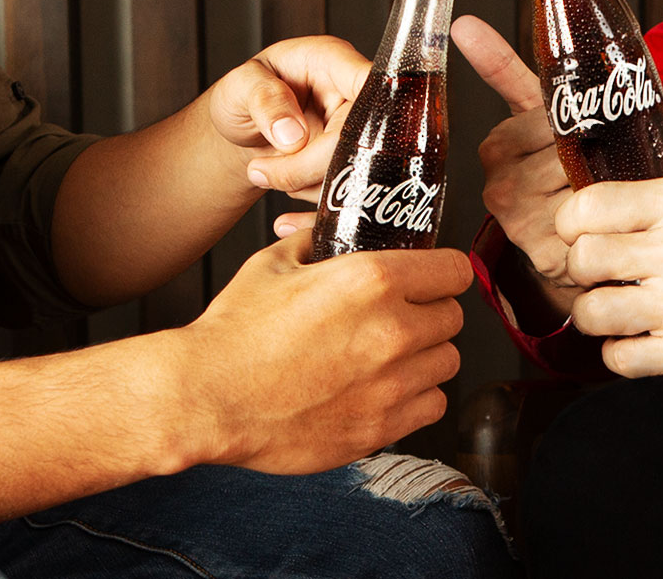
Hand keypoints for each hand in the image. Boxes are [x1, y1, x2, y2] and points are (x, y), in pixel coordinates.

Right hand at [176, 230, 469, 473]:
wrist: (209, 397)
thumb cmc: (234, 333)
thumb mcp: (273, 264)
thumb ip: (315, 244)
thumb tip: (328, 235)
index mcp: (372, 280)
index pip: (454, 270)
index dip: (443, 273)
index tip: (433, 279)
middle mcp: (393, 330)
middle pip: (452, 318)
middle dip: (430, 313)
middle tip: (400, 318)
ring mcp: (391, 384)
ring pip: (446, 363)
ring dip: (425, 357)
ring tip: (389, 357)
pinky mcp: (382, 427)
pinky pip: (432, 405)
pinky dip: (417, 397)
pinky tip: (385, 389)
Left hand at [208, 36, 368, 201]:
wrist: (243, 128)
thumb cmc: (245, 94)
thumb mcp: (239, 86)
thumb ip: (264, 100)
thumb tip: (293, 135)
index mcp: (332, 61)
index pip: (367, 82)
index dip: (365, 111)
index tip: (333, 139)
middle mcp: (352, 96)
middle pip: (359, 138)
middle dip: (308, 165)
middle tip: (261, 171)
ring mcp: (356, 134)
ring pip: (353, 172)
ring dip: (306, 184)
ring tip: (266, 170)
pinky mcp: (350, 166)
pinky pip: (347, 193)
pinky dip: (313, 202)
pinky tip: (285, 198)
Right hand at [450, 15, 580, 316]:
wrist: (564, 238)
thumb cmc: (556, 167)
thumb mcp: (533, 114)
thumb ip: (501, 67)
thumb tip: (462, 23)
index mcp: (496, 148)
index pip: (549, 121)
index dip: (578, 122)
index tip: (591, 129)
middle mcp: (499, 187)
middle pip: (567, 151)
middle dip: (595, 151)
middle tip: (609, 157)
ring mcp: (519, 224)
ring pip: (582, 182)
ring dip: (606, 179)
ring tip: (610, 181)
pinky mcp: (545, 254)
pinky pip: (591, 218)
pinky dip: (609, 210)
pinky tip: (608, 210)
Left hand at [557, 166, 662, 380]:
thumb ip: (656, 188)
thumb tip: (596, 196)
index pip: (589, 207)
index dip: (570, 222)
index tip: (576, 231)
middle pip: (583, 260)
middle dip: (581, 266)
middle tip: (599, 271)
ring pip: (593, 313)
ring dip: (596, 311)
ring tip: (616, 304)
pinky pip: (620, 359)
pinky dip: (619, 350)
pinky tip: (637, 336)